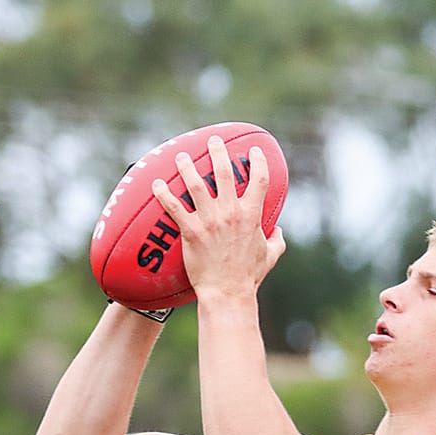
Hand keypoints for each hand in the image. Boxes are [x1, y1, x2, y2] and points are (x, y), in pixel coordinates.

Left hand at [152, 136, 285, 299]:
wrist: (227, 293)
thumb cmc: (248, 277)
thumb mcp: (269, 256)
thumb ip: (276, 240)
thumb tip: (278, 231)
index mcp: (251, 216)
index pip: (259, 180)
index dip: (258, 161)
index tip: (254, 150)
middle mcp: (231, 213)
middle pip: (225, 172)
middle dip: (218, 152)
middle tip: (213, 141)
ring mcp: (210, 221)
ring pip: (196, 184)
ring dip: (187, 166)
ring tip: (181, 156)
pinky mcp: (191, 231)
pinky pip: (174, 207)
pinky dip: (164, 194)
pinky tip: (156, 184)